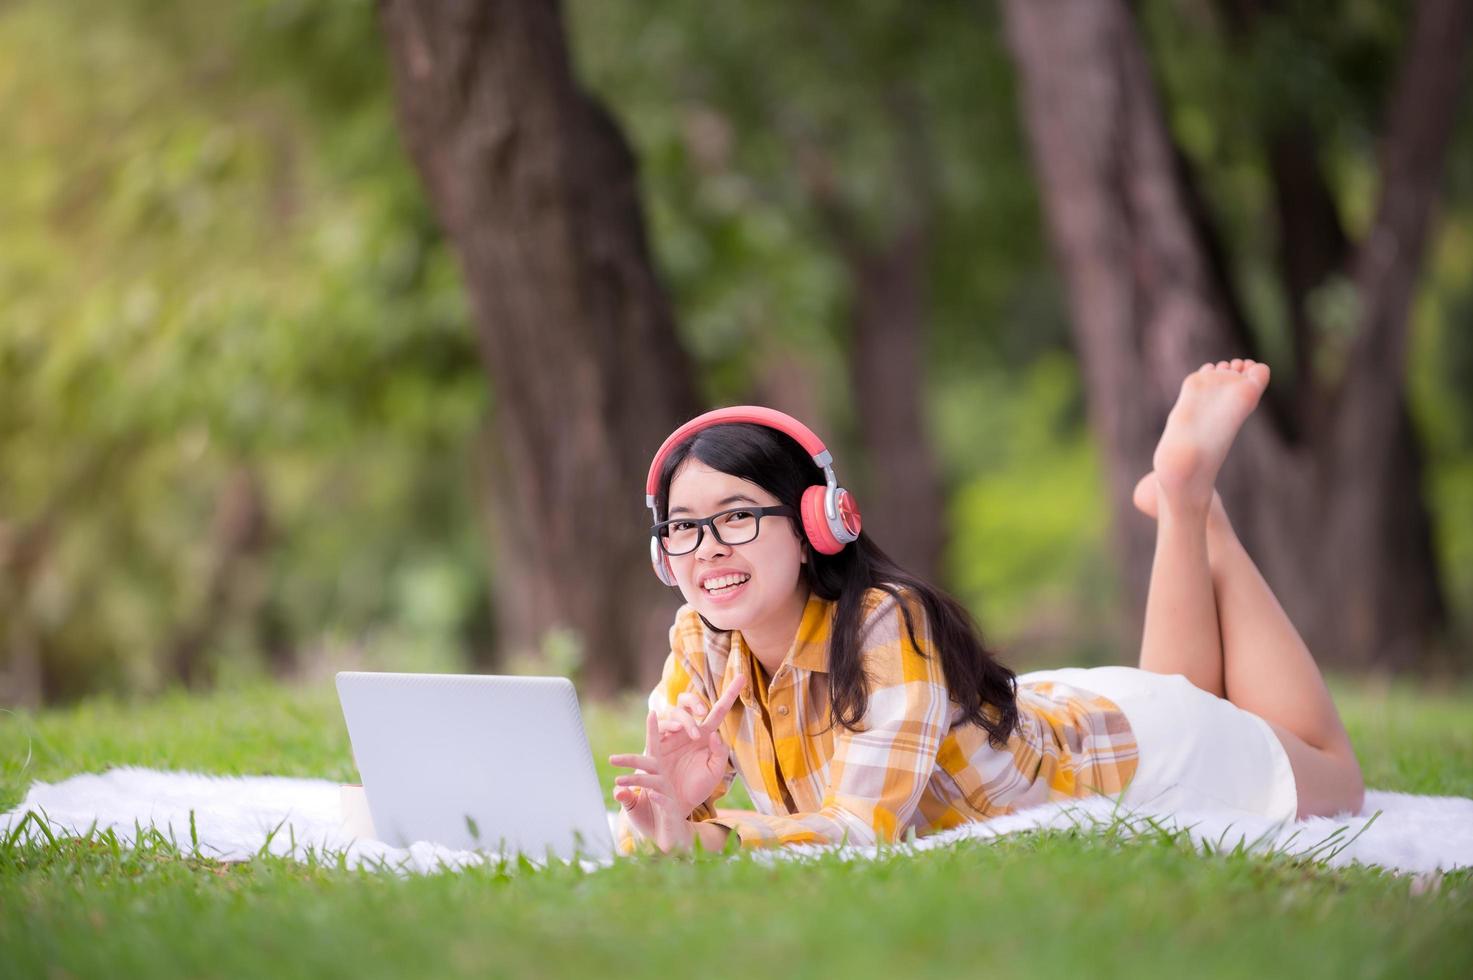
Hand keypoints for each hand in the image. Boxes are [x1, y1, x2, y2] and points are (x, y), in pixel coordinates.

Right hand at [609, 674, 745, 849]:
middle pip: (688, 704)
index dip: (729, 694)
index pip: (718, 712)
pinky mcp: (655, 749)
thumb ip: (719, 753)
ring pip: (673, 715)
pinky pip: (654, 732)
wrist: (676, 807)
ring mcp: (670, 738)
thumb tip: (715, 734)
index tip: (742, 677)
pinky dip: (656, 723)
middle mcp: (686, 732)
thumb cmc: (696, 789)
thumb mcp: (714, 773)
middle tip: (703, 713)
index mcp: (704, 736)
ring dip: (684, 720)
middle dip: (695, 702)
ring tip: (692, 733)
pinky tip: (658, 718)